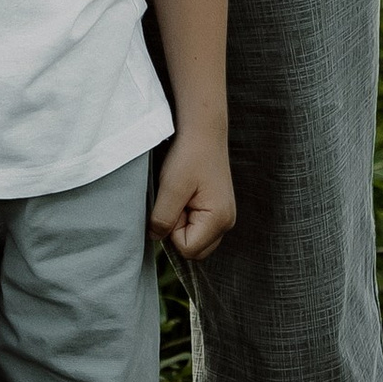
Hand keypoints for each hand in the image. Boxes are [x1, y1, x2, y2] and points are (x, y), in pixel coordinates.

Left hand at [152, 128, 235, 263]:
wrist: (203, 132)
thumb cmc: (189, 156)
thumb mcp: (170, 188)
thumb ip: (162, 219)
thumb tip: (155, 238)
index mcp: (219, 220)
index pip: (187, 249)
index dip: (172, 230)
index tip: (174, 202)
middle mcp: (227, 223)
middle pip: (193, 250)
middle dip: (178, 230)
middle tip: (178, 200)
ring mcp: (225, 218)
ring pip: (195, 240)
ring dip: (182, 223)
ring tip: (183, 196)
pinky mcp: (218, 211)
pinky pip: (198, 227)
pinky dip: (188, 216)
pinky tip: (188, 195)